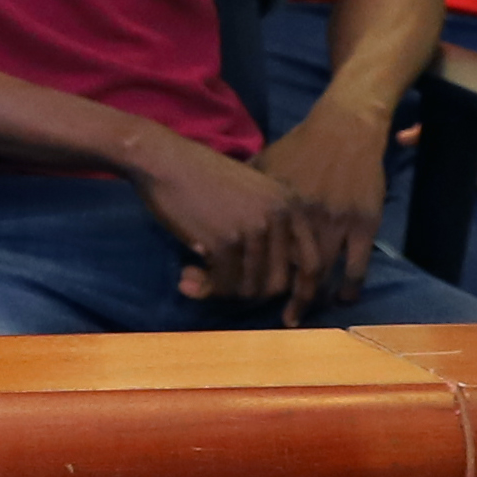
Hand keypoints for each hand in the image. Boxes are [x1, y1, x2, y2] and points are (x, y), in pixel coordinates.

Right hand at [131, 140, 325, 316]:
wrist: (163, 159)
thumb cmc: (201, 178)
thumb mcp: (252, 196)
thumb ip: (270, 232)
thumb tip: (278, 287)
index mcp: (291, 205)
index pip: (313, 263)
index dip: (303, 295)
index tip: (290, 316)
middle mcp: (280, 217)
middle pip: (280, 282)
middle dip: (251, 293)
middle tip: (223, 286)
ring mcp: (253, 229)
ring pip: (250, 287)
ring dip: (222, 290)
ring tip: (198, 278)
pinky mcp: (226, 240)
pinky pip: (224, 283)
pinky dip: (205, 287)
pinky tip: (187, 275)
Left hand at [242, 108, 398, 318]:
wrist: (344, 126)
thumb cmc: (301, 144)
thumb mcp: (264, 163)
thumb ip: (244, 190)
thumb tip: (216, 205)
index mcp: (274, 206)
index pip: (257, 252)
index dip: (246, 276)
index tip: (240, 294)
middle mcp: (301, 217)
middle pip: (285, 269)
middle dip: (276, 297)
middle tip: (279, 317)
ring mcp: (334, 222)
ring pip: (318, 273)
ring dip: (309, 298)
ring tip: (300, 314)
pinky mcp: (363, 223)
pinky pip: (356, 266)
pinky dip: (348, 287)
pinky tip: (341, 300)